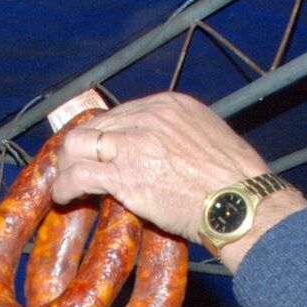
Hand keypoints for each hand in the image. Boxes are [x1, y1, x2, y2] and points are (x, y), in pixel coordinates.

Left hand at [52, 92, 306, 267]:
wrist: (240, 201)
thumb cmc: (236, 179)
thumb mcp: (210, 137)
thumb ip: (180, 136)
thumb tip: (164, 151)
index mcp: (170, 105)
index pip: (120, 113)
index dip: (104, 133)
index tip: (100, 149)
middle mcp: (148, 117)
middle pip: (95, 126)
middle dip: (81, 148)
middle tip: (77, 166)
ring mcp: (133, 144)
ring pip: (78, 145)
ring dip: (67, 165)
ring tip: (66, 182)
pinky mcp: (123, 175)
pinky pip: (78, 175)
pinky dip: (66, 186)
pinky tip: (66, 197)